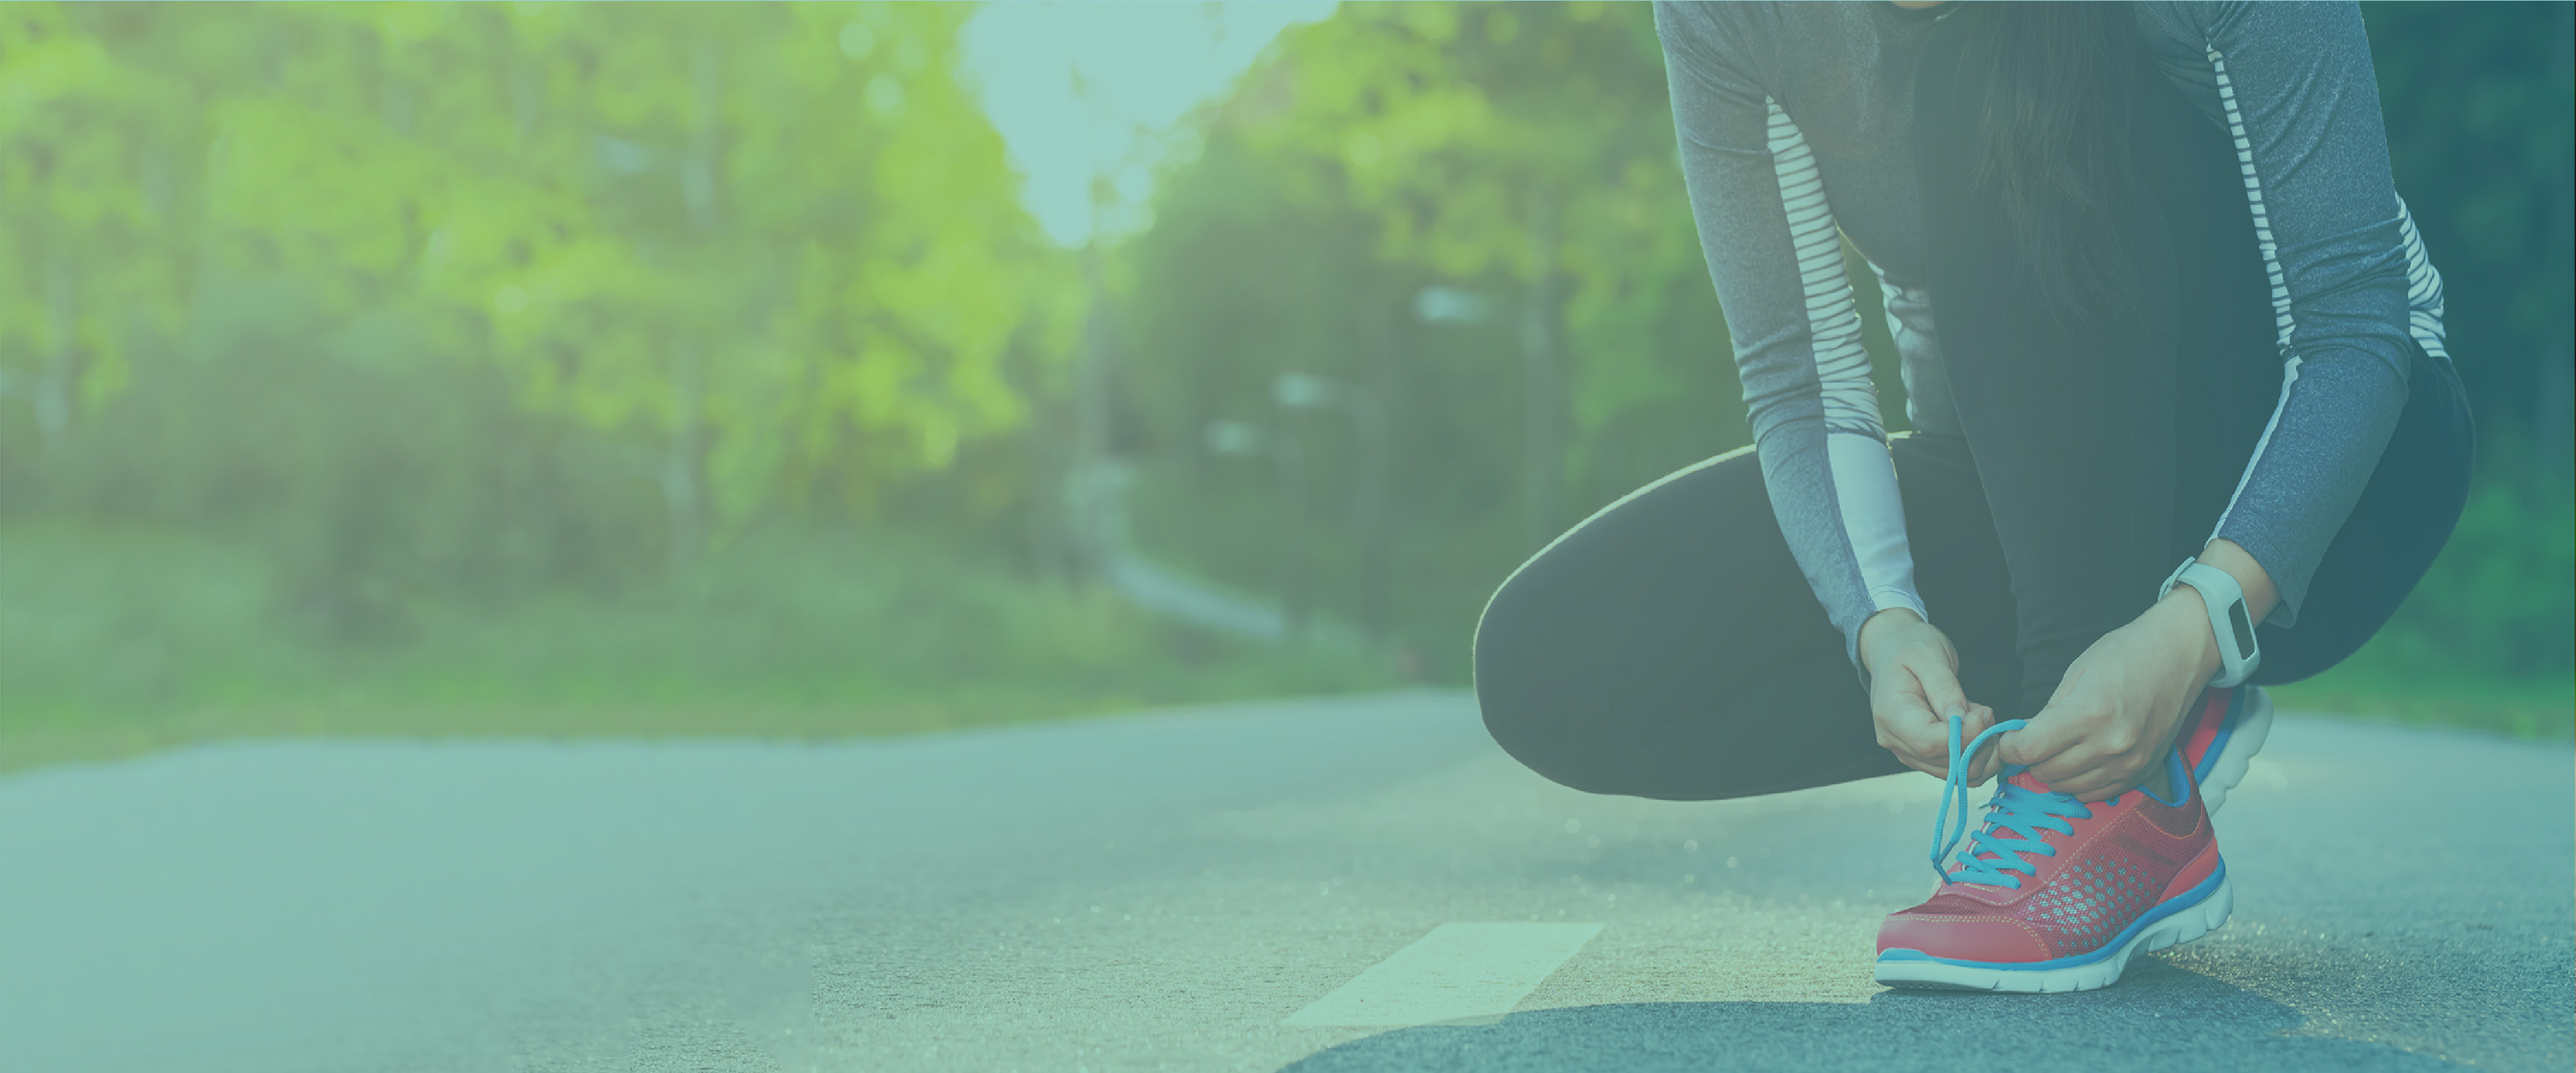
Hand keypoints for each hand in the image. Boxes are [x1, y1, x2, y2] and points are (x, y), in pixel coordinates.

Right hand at [1860, 608, 2001, 783]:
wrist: (1894, 649)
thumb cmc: (1911, 647)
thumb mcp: (1930, 656)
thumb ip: (1945, 688)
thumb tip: (1961, 721)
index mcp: (1891, 714)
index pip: (1930, 743)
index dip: (1964, 736)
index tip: (1983, 713)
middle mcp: (1893, 739)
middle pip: (1945, 763)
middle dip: (1978, 742)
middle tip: (1986, 712)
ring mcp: (1906, 751)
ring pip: (1954, 773)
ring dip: (1980, 750)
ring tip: (1980, 717)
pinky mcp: (1920, 755)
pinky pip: (1954, 770)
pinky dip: (1975, 755)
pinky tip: (1976, 730)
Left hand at [1996, 596, 2218, 800]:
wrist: (2179, 656)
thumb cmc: (2126, 655)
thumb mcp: (2076, 673)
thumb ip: (2047, 712)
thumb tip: (2023, 739)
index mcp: (2089, 713)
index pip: (2029, 750)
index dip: (2009, 747)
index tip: (2009, 739)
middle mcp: (2111, 744)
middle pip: (2046, 772)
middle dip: (2031, 758)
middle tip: (2034, 740)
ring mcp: (2128, 762)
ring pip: (2067, 787)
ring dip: (2054, 771)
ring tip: (2059, 747)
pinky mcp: (2141, 772)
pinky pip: (2094, 793)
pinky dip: (2078, 781)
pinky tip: (2081, 758)